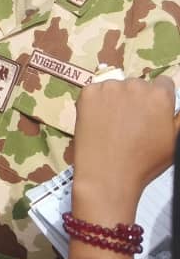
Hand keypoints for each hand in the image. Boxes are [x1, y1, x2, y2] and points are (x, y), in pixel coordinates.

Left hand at [73, 76, 178, 207]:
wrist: (107, 173)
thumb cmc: (144, 161)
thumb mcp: (174, 140)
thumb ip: (179, 118)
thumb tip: (176, 107)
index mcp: (160, 95)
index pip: (164, 85)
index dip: (159, 101)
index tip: (152, 114)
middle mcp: (135, 85)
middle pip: (138, 86)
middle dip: (137, 100)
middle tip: (131, 124)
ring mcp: (109, 87)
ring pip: (116, 88)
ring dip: (116, 100)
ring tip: (114, 125)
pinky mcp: (87, 93)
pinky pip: (95, 92)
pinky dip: (97, 103)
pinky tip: (99, 122)